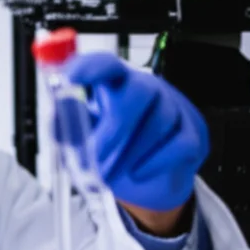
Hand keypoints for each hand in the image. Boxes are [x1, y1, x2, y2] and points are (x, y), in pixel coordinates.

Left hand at [65, 52, 208, 211]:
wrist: (142, 184)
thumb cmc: (110, 153)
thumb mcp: (81, 140)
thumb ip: (66, 127)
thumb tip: (56, 120)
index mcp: (115, 84)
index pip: (106, 65)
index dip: (91, 67)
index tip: (73, 77)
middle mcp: (146, 89)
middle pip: (139, 90)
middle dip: (115, 127)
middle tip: (95, 155)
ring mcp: (174, 109)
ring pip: (159, 121)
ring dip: (129, 153)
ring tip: (109, 173)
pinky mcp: (193, 134)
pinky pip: (180, 144)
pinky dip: (154, 163)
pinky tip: (137, 173)